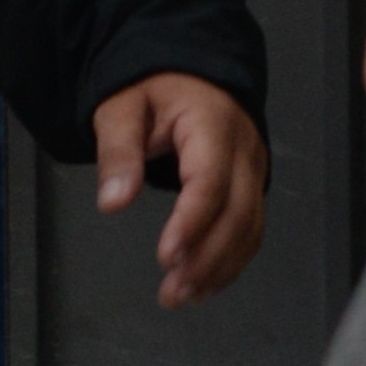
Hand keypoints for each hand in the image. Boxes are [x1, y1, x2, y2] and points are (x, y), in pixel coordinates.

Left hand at [92, 73, 267, 305]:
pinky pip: (251, 227)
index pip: (209, 182)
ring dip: (220, 266)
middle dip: (207, 257)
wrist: (186, 70)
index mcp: (212, 125)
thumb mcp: (121, 108)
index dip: (191, 223)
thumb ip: (118, 152)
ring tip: (183, 295)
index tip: (166, 256)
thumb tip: (113, 202)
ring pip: (250, 226)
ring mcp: (252, 169)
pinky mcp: (251, 184)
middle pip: (238, 212)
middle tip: (173, 292)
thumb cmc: (151, 88)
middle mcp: (243, 150)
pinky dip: (232, 259)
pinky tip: (206, 283)